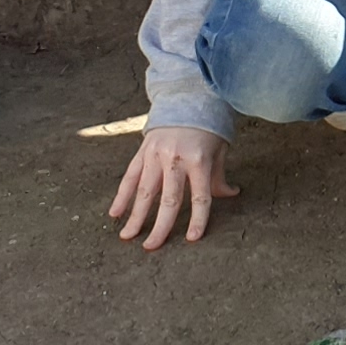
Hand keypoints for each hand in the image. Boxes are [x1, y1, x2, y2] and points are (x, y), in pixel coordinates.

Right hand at [107, 123, 233, 249]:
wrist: (187, 97)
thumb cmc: (207, 128)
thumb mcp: (219, 150)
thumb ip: (219, 176)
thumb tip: (230, 195)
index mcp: (199, 160)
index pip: (200, 196)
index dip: (198, 219)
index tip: (192, 239)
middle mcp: (176, 159)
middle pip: (168, 199)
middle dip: (160, 226)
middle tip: (151, 247)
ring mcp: (156, 155)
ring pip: (144, 191)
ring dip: (136, 216)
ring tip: (128, 236)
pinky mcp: (142, 151)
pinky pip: (130, 176)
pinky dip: (122, 196)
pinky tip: (115, 213)